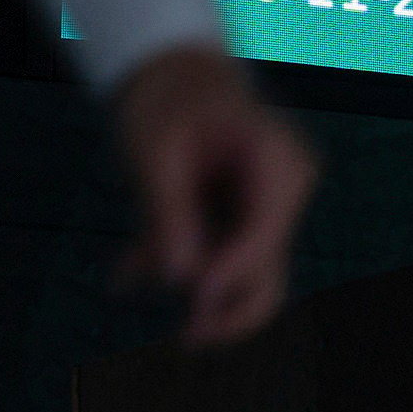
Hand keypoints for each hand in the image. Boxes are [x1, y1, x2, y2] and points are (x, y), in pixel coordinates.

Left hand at [110, 43, 317, 344]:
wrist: (172, 73)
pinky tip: (127, 271)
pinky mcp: (242, 222)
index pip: (265, 236)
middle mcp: (285, 191)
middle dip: (225, 311)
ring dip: (188, 287)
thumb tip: (180, 280)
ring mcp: (267, 209)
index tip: (189, 304)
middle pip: (270, 274)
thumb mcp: (156, 151)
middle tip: (183, 338)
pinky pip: (218, 261)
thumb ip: (168, 212)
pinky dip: (176, 264)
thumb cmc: (167, 100)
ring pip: (242, 279)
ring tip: (128, 274)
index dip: (228, 277)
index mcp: (279, 161)